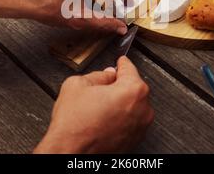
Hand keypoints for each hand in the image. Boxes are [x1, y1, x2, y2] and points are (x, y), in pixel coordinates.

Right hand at [34, 57, 153, 153]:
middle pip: (133, 87)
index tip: (120, 61)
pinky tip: (103, 119)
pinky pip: (130, 121)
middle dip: (119, 85)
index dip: (121, 63)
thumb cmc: (74, 124)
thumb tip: (107, 75)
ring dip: (120, 102)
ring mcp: (140, 127)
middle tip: (101, 87)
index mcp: (133, 91)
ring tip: (98, 107)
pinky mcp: (135, 140)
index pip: (129, 69)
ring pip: (132, 105)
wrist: (70, 152)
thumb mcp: (78, 85)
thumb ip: (98, 75)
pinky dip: (120, 117)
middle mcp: (143, 109)